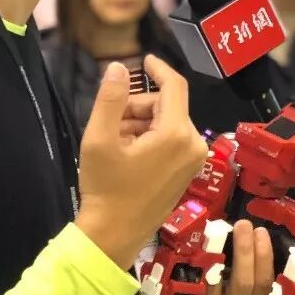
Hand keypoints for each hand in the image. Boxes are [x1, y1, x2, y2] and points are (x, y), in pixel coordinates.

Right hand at [75, 55, 209, 268]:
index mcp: (177, 134)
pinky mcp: (189, 172)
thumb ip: (111, 99)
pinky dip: (150, 138)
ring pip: (167, 123)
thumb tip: (119, 67)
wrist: (114, 235)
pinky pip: (172, 140)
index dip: (159, 69)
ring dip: (141, 123)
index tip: (143, 59)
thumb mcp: (100, 140)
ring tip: (115, 142)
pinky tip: (127, 153)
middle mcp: (194, 144)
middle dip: (138, 107)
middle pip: (167, 106)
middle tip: (110, 122)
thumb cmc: (106, 188)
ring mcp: (194, 160)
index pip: (175, 87)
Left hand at [134, 219, 275, 294]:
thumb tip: (254, 234)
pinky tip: (192, 249)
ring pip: (215, 285)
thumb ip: (247, 276)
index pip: (264, 285)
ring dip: (216, 255)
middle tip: (243, 224)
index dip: (264, 257)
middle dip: (245, 251)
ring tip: (216, 231)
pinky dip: (192, 269)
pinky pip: (189, 290)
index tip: (261, 231)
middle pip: (243, 284)